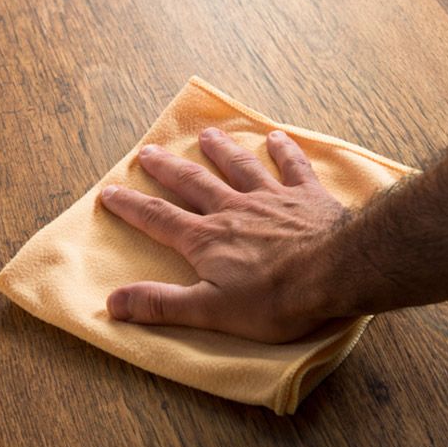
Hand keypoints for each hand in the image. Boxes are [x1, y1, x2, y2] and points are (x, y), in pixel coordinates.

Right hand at [100, 127, 347, 342]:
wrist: (337, 272)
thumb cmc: (275, 299)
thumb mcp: (210, 311)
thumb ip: (161, 304)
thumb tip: (112, 302)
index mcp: (206, 239)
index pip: (158, 218)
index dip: (131, 206)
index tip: (109, 191)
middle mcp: (233, 209)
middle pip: (193, 183)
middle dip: (167, 168)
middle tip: (148, 152)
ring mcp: (271, 198)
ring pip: (239, 167)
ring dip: (221, 150)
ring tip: (207, 135)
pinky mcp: (307, 197)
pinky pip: (293, 167)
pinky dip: (284, 151)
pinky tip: (276, 137)